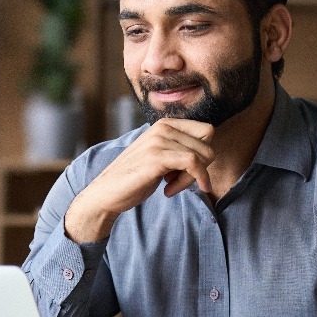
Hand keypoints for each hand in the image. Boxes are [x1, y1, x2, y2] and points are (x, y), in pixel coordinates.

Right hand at [65, 119, 214, 242]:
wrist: (106, 192)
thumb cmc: (135, 177)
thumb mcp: (160, 156)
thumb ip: (180, 149)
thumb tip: (209, 152)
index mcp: (165, 124)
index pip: (206, 131)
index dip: (203, 154)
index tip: (187, 171)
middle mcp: (163, 127)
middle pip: (207, 144)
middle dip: (200, 168)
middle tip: (178, 182)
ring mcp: (159, 141)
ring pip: (202, 156)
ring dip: (191, 178)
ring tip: (170, 187)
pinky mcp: (157, 157)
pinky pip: (193, 164)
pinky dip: (192, 181)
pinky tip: (170, 192)